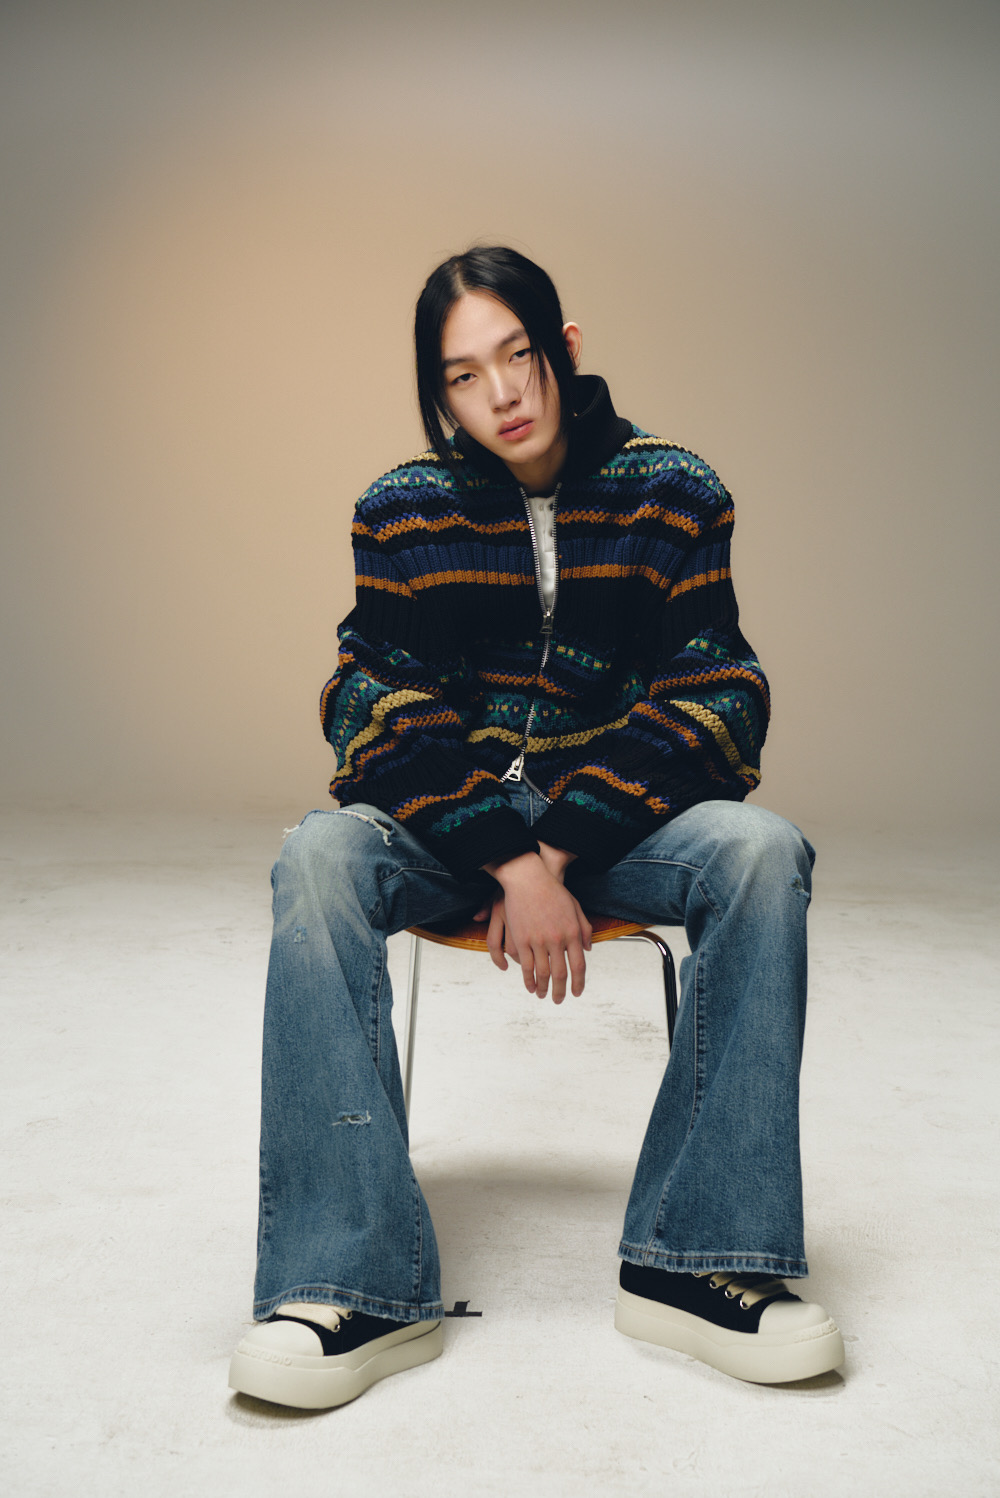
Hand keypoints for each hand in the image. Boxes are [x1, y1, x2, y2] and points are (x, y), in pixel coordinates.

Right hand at [478, 850, 591, 1002]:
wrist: (529, 879)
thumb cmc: (554, 891)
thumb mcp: (575, 907)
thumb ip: (584, 929)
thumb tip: (589, 949)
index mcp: (573, 932)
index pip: (579, 965)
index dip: (578, 983)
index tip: (576, 993)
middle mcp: (558, 939)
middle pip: (561, 974)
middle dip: (561, 991)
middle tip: (559, 1001)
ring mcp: (539, 940)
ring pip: (543, 973)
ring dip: (544, 988)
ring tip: (543, 996)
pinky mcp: (522, 939)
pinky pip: (526, 966)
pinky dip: (528, 979)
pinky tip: (530, 986)